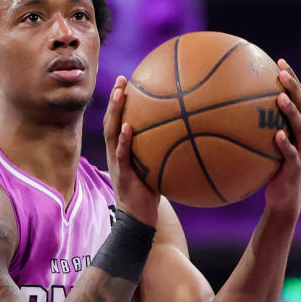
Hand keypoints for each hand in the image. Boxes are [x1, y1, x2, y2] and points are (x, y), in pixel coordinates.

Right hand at [104, 75, 160, 226]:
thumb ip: (163, 154)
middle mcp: (116, 155)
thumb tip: (188, 138)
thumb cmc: (150, 197)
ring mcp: (117, 165)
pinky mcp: (123, 176)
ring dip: (116, 112)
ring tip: (121, 93)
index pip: (119, 122)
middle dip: (116, 99)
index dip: (120, 103)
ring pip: (112, 133)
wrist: (139, 222)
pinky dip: (124, 141)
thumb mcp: (157, 171)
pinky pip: (121, 156)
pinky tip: (129, 127)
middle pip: (112, 122)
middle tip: (122, 79)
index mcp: (122, 152)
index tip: (127, 82)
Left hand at [264, 59, 300, 216]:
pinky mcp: (297, 168)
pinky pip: (291, 154)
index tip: (280, 62)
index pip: (299, 98)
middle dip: (294, 87)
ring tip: (280, 98)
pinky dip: (285, 144)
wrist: (283, 199)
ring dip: (291, 111)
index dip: (293, 79)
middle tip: (282, 73)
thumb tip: (224, 112)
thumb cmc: (269, 169)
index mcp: (299, 128)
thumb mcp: (261, 147)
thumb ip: (253, 129)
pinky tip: (276, 135)